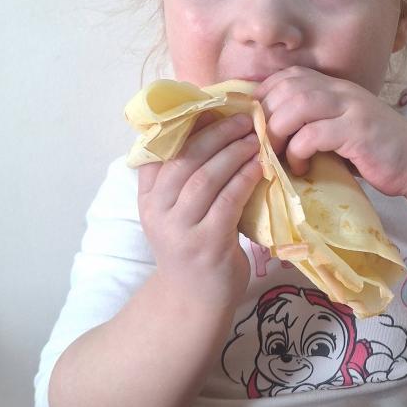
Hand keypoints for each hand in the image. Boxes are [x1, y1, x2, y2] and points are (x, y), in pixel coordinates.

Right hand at [137, 112, 264, 306]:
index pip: (160, 150)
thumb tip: (208, 128)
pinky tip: (258, 165)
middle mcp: (157, 211)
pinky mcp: (206, 243)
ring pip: (205, 177)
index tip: (212, 105)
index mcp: (148, 197)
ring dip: (232, 152)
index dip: (186, 125)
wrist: (194, 301)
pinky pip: (226, 201)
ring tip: (254, 137)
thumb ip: (183, 179)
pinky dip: (243, 179)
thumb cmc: (193, 248)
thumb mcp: (177, 211)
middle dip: (215, 132)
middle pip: (184, 158)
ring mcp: (180, 228)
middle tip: (242, 117)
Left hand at [254, 67, 406, 197]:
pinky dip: (298, 151)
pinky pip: (314, 134)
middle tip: (261, 144)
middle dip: (266, 116)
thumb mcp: (340, 130)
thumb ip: (313, 124)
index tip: (256, 123)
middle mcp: (342, 91)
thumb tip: (269, 136)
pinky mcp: (358, 131)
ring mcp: (351, 108)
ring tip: (275, 155)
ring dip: (278, 132)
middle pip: (288, 88)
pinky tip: (300, 166)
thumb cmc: (374, 152)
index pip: (288, 76)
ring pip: (298, 105)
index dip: (264, 96)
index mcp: (335, 87)